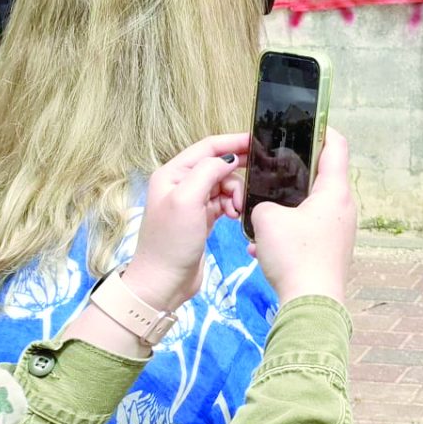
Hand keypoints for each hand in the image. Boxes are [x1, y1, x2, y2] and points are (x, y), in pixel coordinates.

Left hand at [122, 134, 249, 313]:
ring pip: (224, 184)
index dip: (233, 142)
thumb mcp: (187, 200)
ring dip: (235, 193)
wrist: (163, 282)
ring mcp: (192, 201)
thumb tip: (229, 158)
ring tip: (237, 210)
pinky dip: (233, 205)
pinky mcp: (202, 218)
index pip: (207, 147)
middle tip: (258, 177)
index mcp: (172, 173)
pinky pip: (224, 201)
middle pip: (218, 164)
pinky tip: (235, 216)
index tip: (258, 142)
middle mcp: (181, 183)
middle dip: (237, 171)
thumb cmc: (171, 241)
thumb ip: (207, 172)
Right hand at [250, 129, 357, 303]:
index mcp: (336, 190)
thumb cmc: (295, 255)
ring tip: (261, 219)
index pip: (336, 145)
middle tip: (271, 171)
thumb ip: (264, 203)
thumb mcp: (267, 220)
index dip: (323, 129)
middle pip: (322, 177)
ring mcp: (341, 230)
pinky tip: (263, 248)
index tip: (306, 123)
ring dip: (286, 211)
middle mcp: (345, 207)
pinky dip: (288, 234)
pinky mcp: (333, 250)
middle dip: (294, 175)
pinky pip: (309, 231)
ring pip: (311, 208)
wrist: (311, 304)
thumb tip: (267, 210)